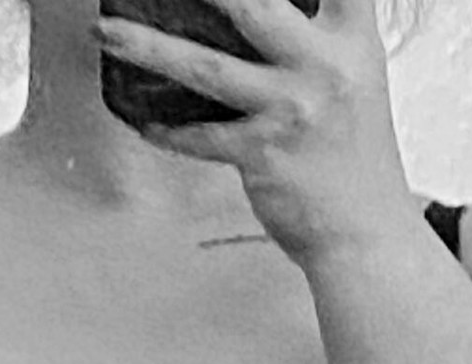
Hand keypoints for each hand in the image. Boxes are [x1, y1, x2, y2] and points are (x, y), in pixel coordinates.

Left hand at [94, 0, 413, 264]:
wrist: (366, 232)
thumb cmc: (353, 157)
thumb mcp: (353, 79)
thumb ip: (312, 39)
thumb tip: (246, 15)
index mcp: (353, 40)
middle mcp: (324, 66)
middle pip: (255, 4)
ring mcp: (290, 109)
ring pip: (206, 67)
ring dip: (147, 46)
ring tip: (105, 31)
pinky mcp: (262, 154)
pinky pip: (198, 136)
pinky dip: (166, 130)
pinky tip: (142, 120)